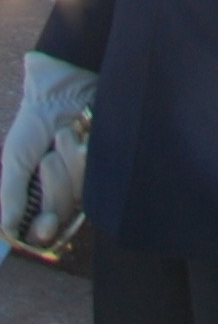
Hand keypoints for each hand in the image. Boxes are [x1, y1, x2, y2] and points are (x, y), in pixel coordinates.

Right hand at [1, 54, 94, 246]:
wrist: (62, 90)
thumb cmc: (34, 124)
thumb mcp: (15, 159)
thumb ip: (11, 194)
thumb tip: (9, 228)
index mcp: (36, 197)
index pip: (40, 232)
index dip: (43, 232)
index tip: (45, 223)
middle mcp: (61, 193)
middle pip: (60, 215)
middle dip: (53, 185)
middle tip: (47, 160)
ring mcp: (83, 180)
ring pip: (78, 194)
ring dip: (66, 163)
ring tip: (62, 139)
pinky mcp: (101, 164)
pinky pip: (94, 173)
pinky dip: (82, 153)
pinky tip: (81, 136)